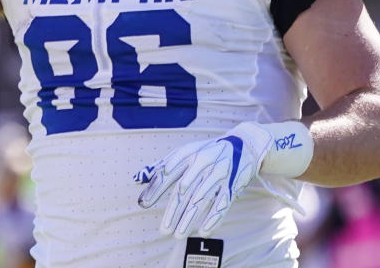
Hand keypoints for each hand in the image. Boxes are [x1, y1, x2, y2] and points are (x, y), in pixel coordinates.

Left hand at [134, 122, 273, 237]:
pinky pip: (222, 203)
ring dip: (189, 218)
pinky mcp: (232, 184)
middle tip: (163, 230)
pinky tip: (203, 231)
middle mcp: (202, 163)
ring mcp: (218, 174)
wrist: (243, 145)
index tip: (143, 204)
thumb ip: (160, 166)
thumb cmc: (206, 151)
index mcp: (187, 154)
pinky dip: (214, 218)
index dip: (155, 189)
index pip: (168, 173)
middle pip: (183, 190)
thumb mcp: (183, 153)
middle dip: (173, 211)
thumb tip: (136, 178)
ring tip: (178, 234)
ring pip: (201, 199)